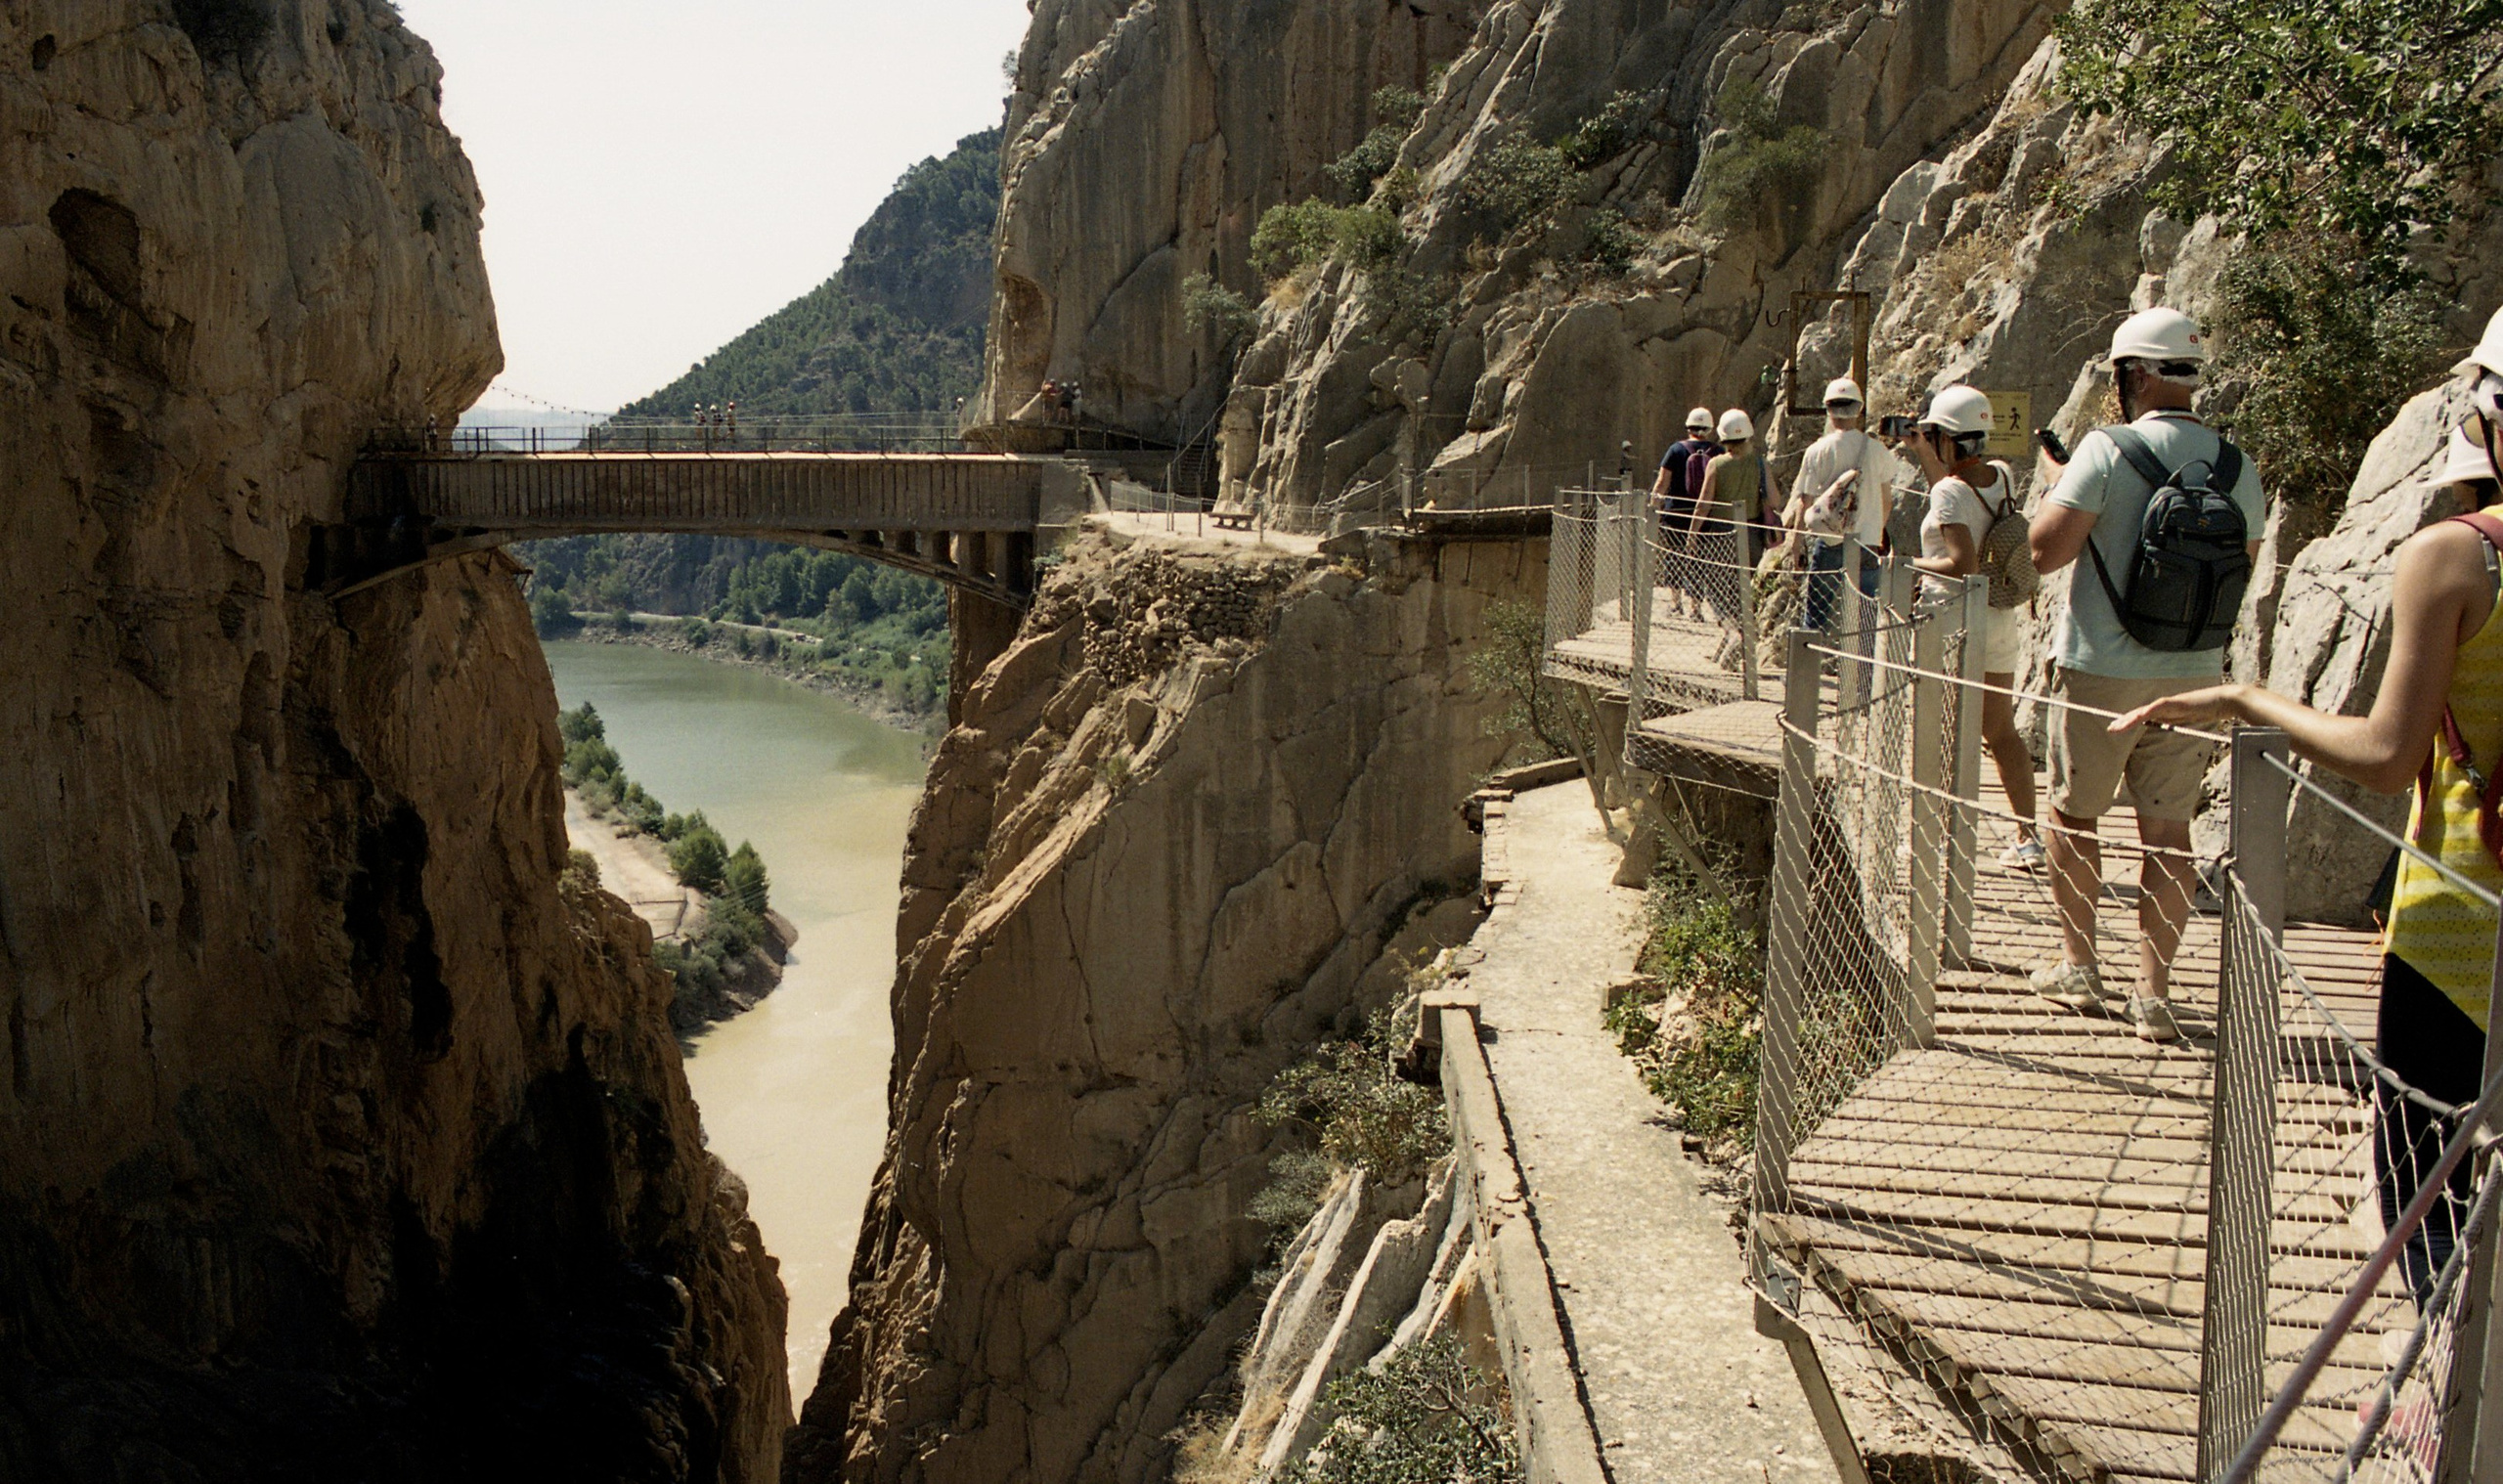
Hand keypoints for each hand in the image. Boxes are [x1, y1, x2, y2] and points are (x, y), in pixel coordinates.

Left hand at [2109, 685, 2242, 733]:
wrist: (2226, 701)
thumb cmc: (2210, 709)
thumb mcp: (2189, 720)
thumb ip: (2177, 722)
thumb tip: (2166, 726)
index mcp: (2168, 711)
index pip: (2145, 716)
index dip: (2131, 721)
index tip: (2118, 728)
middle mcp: (2167, 706)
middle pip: (2141, 712)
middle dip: (2125, 720)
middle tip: (2111, 728)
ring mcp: (2172, 703)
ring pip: (2146, 710)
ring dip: (2131, 718)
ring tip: (2118, 725)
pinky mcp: (2179, 701)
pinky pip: (2160, 706)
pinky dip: (2148, 711)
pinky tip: (2139, 716)